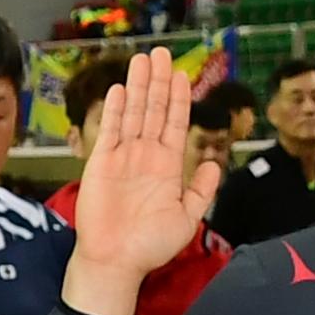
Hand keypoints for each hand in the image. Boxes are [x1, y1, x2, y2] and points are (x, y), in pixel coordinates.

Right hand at [63, 47, 221, 314]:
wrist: (117, 261)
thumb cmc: (151, 245)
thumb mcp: (187, 218)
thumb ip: (201, 190)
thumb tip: (213, 163)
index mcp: (168, 165)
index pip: (175, 123)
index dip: (179, 99)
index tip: (184, 75)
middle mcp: (146, 155)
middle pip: (154, 109)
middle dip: (159, 81)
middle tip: (162, 52)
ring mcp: (124, 156)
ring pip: (133, 113)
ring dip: (138, 86)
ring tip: (142, 58)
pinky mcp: (102, 162)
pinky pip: (110, 130)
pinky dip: (115, 109)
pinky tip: (120, 89)